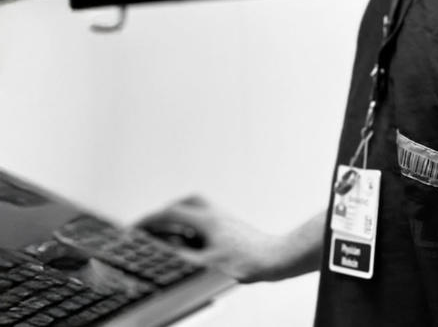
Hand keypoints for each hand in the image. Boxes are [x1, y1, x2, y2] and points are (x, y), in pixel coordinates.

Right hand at [135, 196, 299, 282]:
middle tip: (150, 223)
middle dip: (165, 211)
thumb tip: (160, 251)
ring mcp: (225, 220)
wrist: (274, 260)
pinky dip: (192, 226)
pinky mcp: (231, 228)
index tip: (134, 228)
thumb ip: (181, 257)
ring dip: (180, 217)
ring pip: (198, 210)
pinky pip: (206, 220)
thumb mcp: (206, 264)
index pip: (171, 213)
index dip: (149, 220)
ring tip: (166, 232)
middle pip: (186, 202)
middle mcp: (216, 215)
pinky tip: (189, 241)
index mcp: (207, 220)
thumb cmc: (247, 262)